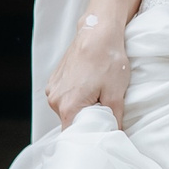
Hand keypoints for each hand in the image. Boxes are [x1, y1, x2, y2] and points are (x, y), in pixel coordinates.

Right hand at [46, 13, 128, 128]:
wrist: (98, 33)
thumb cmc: (107, 60)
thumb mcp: (116, 93)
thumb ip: (114, 119)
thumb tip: (115, 134)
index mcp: (68, 106)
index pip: (75, 135)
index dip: (89, 135)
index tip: (102, 132)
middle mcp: (55, 99)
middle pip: (71, 122)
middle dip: (88, 119)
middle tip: (105, 108)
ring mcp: (53, 89)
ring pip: (68, 109)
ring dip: (82, 107)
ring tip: (97, 92)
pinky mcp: (55, 80)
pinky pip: (64, 96)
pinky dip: (76, 95)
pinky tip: (89, 84)